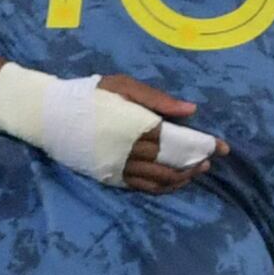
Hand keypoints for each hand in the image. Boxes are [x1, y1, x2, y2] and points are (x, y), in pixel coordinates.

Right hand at [99, 73, 214, 191]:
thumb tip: (191, 109)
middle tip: (210, 161)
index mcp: (137, 125)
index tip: (223, 148)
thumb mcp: (122, 86)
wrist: (50, 115)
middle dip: (195, 164)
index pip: (179, 139)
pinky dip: (162, 188)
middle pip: (172, 163)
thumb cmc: (90, 95)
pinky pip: (142, 188)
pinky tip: (173, 182)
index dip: (202, 145)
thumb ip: (157, 99)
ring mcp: (120, 167)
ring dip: (181, 179)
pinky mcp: (111, 176)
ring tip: (195, 172)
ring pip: (159, 180)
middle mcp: (131, 151)